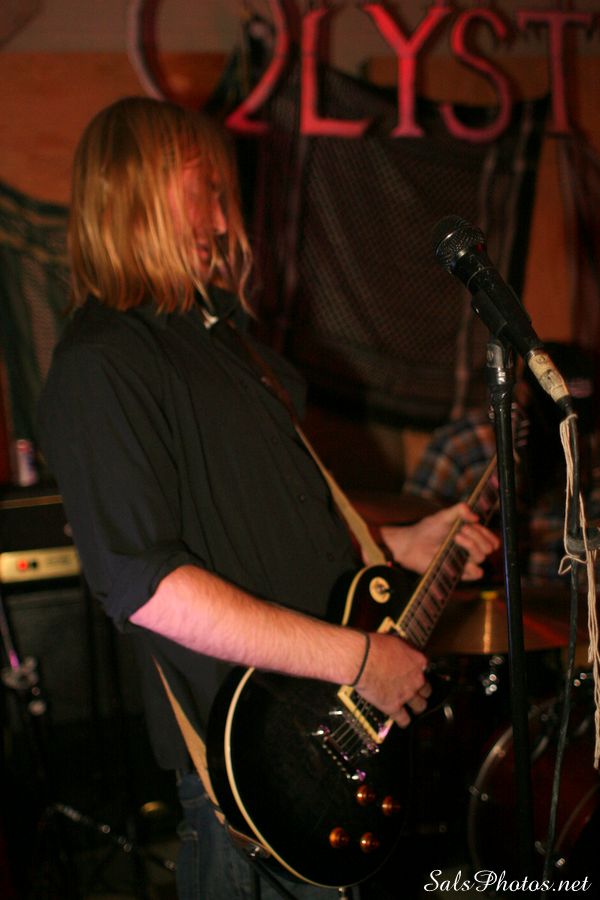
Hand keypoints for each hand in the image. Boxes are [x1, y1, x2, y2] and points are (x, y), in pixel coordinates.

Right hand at [354, 632, 430, 727]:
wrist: (361, 659)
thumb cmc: (373, 647)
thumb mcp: (394, 641)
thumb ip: (403, 650)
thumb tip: (401, 652)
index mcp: (418, 661)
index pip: (427, 670)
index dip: (420, 672)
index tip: (416, 674)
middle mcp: (416, 679)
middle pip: (427, 690)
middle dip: (422, 691)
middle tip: (416, 691)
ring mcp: (407, 694)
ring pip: (420, 706)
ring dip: (417, 707)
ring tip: (413, 708)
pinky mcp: (394, 706)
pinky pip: (404, 719)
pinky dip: (404, 721)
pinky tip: (403, 721)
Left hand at [380, 502, 498, 580]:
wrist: (411, 544)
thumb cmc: (427, 530)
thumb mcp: (444, 516)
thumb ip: (459, 510)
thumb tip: (476, 517)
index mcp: (470, 536)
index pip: (490, 538)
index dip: (486, 532)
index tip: (472, 524)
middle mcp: (470, 549)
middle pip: (488, 547)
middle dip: (478, 536)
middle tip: (462, 529)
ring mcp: (464, 561)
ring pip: (482, 558)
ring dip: (472, 546)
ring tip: (456, 537)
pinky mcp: (458, 572)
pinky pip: (476, 574)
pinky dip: (471, 566)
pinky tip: (457, 554)